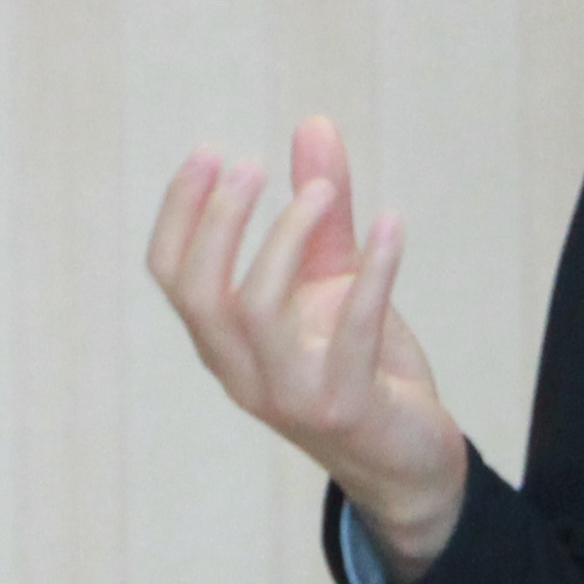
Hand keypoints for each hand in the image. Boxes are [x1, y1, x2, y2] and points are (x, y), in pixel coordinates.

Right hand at [145, 118, 471, 578]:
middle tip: (251, 165)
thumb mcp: (335, 279)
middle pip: (200, 295)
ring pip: (256, 312)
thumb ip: (323, 211)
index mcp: (227, 342)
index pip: (172, 276)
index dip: (180, 213)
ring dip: (285, 240)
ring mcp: (290, 396)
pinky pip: (351, 335)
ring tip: (323, 190)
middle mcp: (243, 373)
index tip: (209, 152)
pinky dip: (373, 273)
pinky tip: (394, 225)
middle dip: (218, 223)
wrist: (410, 460)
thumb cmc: (362, 364)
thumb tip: (314, 124)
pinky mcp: (345, 409)